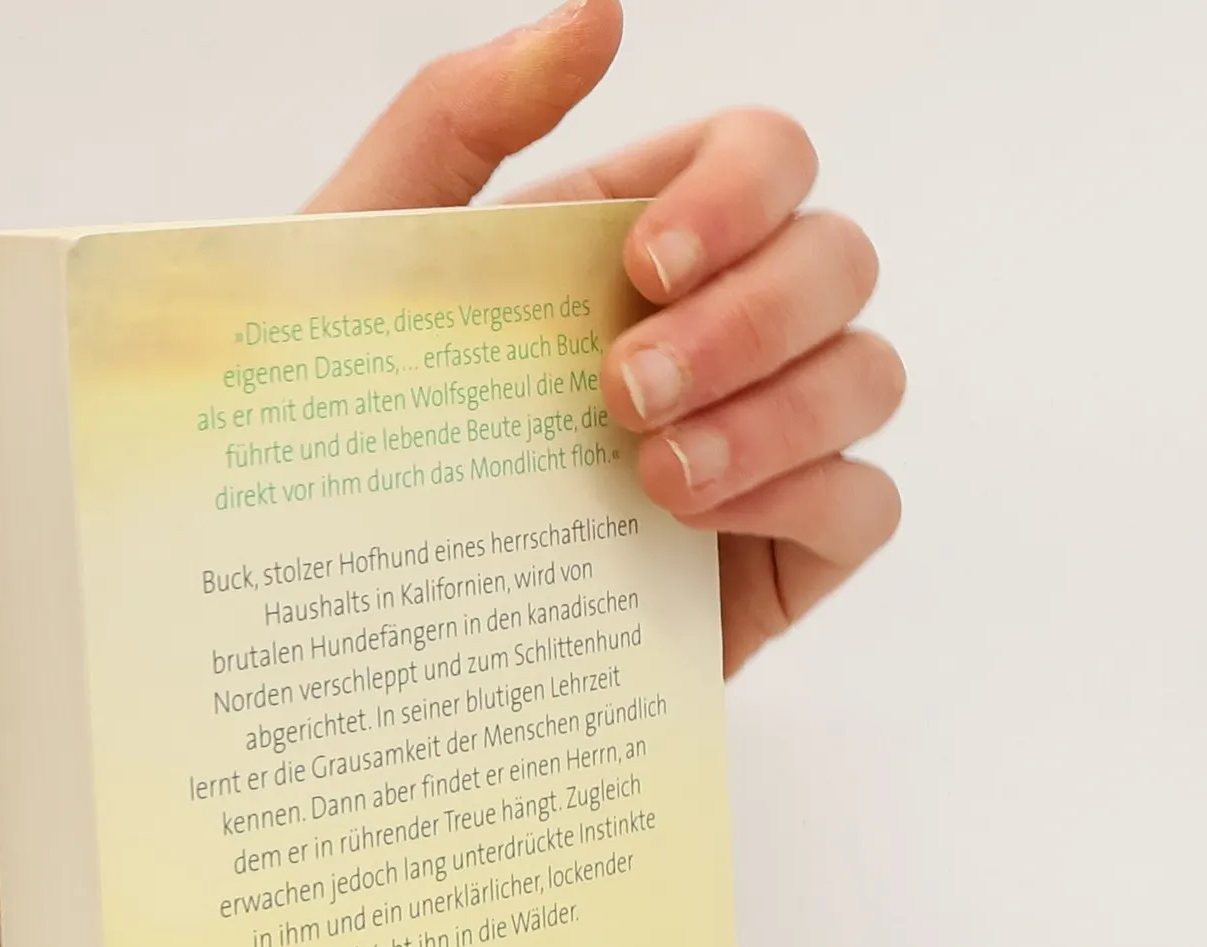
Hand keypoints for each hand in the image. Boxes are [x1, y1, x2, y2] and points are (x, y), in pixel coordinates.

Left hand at [306, 0, 903, 675]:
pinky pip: (864, 504)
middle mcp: (712, 333)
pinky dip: (806, 498)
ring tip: (653, 482)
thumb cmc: (338, 437)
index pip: (765, 158)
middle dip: (750, 318)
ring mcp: (756, 447)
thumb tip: (600, 16)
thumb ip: (456, 120)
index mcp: (630, 246)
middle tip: (622, 394)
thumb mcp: (357, 269)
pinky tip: (695, 528)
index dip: (740, 191)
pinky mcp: (773, 557)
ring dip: (778, 415)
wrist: (340, 624)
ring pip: (868, 375)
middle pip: (837, 259)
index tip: (646, 266)